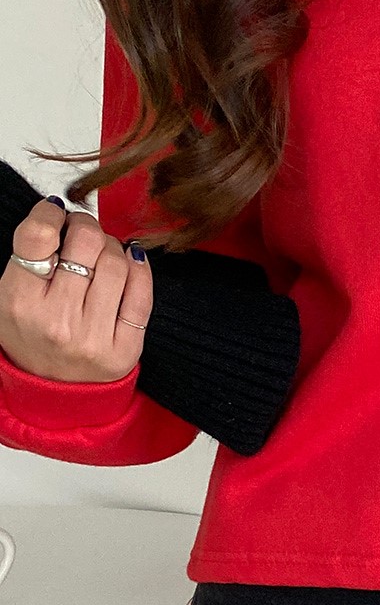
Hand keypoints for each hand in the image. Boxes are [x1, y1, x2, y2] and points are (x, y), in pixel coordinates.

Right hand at [0, 196, 151, 383]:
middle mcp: (57, 320)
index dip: (51, 212)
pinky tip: (130, 261)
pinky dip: (139, 268)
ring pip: (117, 263)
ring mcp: (93, 337)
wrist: (51, 395)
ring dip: (112, 246)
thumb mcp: (12, 296)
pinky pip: (142, 295)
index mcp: (19, 302)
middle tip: (83, 231)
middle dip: (86, 226)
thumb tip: (60, 209)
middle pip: (85, 242)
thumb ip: (32, 255)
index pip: (38, 235)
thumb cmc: (32, 335)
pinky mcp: (125, 350)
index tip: (56, 212)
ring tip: (102, 252)